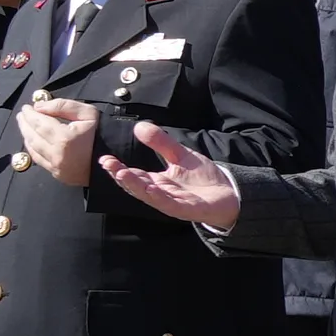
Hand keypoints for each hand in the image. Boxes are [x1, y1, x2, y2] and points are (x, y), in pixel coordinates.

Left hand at [15, 97, 99, 190]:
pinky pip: (39, 160)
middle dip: (25, 123)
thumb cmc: (103, 133)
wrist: (117, 159)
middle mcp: (57, 154)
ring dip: (26, 136)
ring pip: (33, 149)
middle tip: (22, 115)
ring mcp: (57, 167)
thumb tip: (39, 107)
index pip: (39, 123)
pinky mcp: (59, 174)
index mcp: (65, 138)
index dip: (30, 114)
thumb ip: (62, 106)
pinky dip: (32, 149)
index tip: (26, 107)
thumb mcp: (88, 113)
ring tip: (24, 125)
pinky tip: (31, 141)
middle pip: (33, 136)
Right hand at [105, 120, 240, 226]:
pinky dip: (158, 197)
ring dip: (134, 185)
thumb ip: (162, 142)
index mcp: (158, 182)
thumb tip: (139, 126)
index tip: (105, 158)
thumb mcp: (181, 155)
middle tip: (107, 163)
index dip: (119, 168)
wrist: (230, 194)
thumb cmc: (203, 177)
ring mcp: (172, 202)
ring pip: (149, 195)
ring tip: (121, 173)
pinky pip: (169, 204)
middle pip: (137, 185)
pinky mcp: (186, 209)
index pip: (134, 175)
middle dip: (121, 175)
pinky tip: (149, 189)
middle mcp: (161, 193)